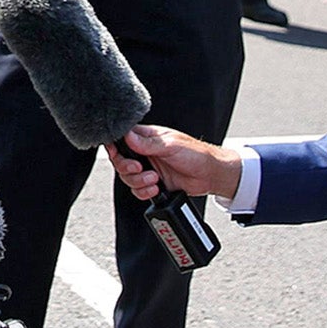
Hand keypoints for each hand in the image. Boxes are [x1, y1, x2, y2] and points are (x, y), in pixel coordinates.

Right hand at [106, 125, 239, 199]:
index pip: (122, 140)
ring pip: (128, 178)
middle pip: (121, 162)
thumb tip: (127, 135)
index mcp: (147, 138)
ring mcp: (148, 169)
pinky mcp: (153, 184)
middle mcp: (145, 153)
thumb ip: (147, 142)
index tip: (118, 154)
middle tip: (140, 169)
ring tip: (154, 179)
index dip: (116, 148)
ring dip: (138, 182)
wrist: (210, 175)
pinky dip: (143, 192)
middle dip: (127, 168)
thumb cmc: (196, 154)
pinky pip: (138, 190)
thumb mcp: (171, 145)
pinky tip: (155, 188)